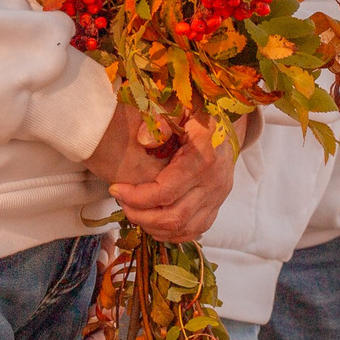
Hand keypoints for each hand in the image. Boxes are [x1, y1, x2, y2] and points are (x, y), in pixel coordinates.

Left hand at [89, 110, 240, 240]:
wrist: (225, 125)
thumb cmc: (197, 113)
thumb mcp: (179, 106)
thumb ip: (161, 121)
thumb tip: (143, 142)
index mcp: (203, 158)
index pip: (166, 191)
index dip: (136, 196)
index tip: (115, 188)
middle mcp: (214, 183)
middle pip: (174, 217)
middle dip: (140, 216)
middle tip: (121, 202)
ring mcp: (218, 198)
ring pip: (183, 229)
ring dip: (152, 227)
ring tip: (132, 211)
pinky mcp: (217, 206)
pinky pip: (194, 231)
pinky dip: (170, 233)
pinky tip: (151, 222)